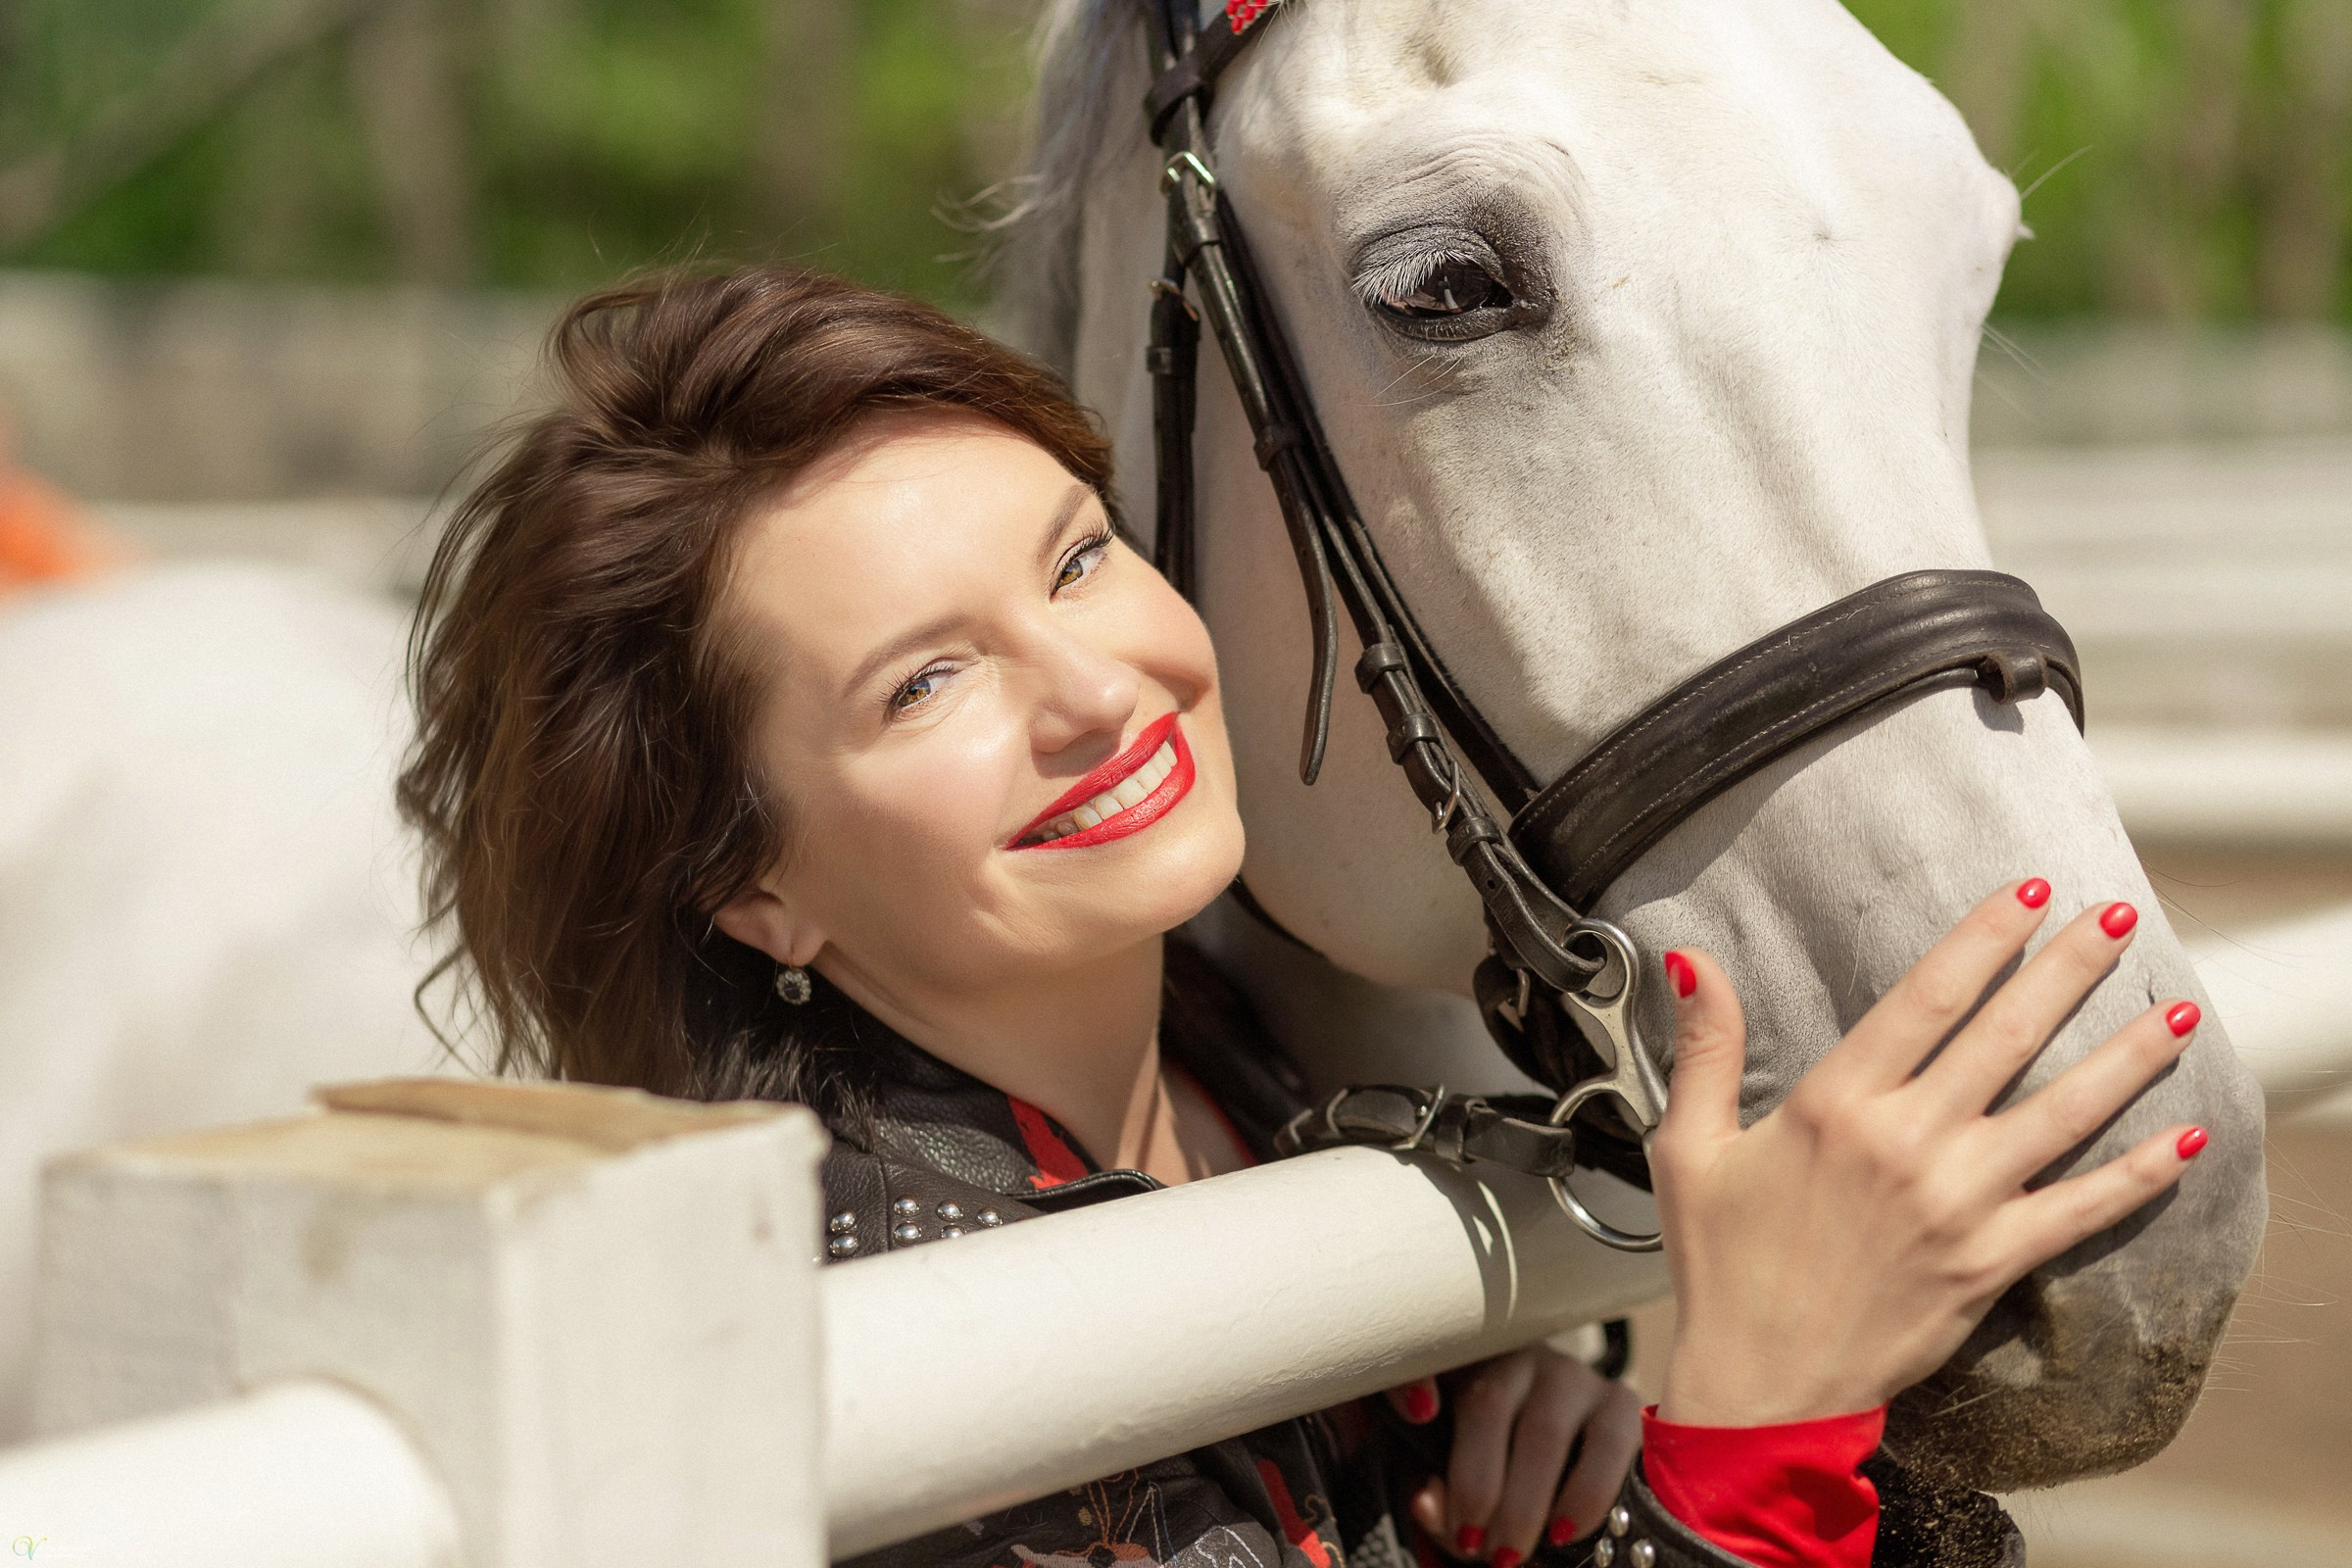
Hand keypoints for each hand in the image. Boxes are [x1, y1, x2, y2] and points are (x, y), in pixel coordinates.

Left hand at [1385, 1346, 1641, 1561]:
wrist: (1586, 1480)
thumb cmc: (1511, 1485)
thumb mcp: (1469, 1493)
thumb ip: (1444, 1502)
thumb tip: (1427, 1504)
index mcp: (1468, 1370)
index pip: (1432, 1361)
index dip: (1413, 1380)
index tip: (1416, 1415)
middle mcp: (1520, 1361)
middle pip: (1489, 1403)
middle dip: (1476, 1485)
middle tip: (1473, 1545)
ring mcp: (1574, 1376)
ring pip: (1544, 1429)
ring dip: (1524, 1500)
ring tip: (1510, 1553)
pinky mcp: (1623, 1402)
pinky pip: (1607, 1444)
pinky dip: (1585, 1494)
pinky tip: (1566, 1530)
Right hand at [1651, 880, 2207, 1426]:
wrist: (1761, 1382)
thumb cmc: (1723, 1268)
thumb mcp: (1690, 1148)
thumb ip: (1706, 1048)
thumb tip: (1693, 962)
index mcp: (1835, 1105)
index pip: (1928, 995)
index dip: (1985, 937)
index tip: (2028, 895)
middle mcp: (1907, 1143)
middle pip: (2007, 1035)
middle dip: (2068, 969)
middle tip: (2112, 920)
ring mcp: (1957, 1203)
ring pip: (2062, 1112)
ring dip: (2125, 1058)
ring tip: (2174, 1014)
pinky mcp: (1989, 1261)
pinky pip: (2079, 1209)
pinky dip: (2136, 1177)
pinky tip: (2181, 1143)